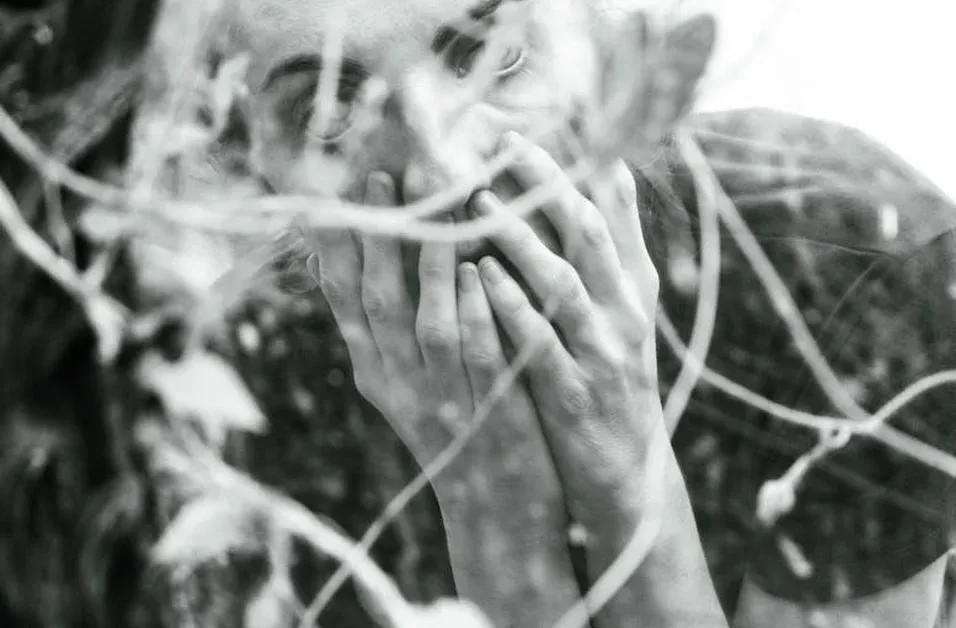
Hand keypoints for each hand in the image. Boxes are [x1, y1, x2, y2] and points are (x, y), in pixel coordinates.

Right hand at [302, 172, 581, 626]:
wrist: (496, 511)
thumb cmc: (459, 431)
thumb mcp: (411, 385)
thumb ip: (391, 332)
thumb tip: (367, 265)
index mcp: (375, 373)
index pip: (343, 300)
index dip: (333, 247)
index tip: (324, 195)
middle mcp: (398, 383)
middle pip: (374, 301)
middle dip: (375, 237)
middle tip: (378, 178)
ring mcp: (442, 397)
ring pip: (424, 318)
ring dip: (424, 257)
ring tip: (430, 201)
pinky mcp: (488, 407)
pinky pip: (476, 349)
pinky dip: (471, 306)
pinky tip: (473, 266)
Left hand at [472, 132, 726, 627]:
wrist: (627, 474)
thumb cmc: (614, 383)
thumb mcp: (626, 316)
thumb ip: (616, 251)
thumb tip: (609, 177)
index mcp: (634, 291)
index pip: (612, 214)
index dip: (578, 166)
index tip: (538, 126)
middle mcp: (625, 315)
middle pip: (587, 236)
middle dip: (546, 187)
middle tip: (503, 145)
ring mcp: (602, 356)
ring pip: (563, 284)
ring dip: (521, 241)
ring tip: (478, 203)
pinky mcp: (574, 396)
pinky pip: (541, 344)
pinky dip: (513, 308)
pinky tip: (482, 278)